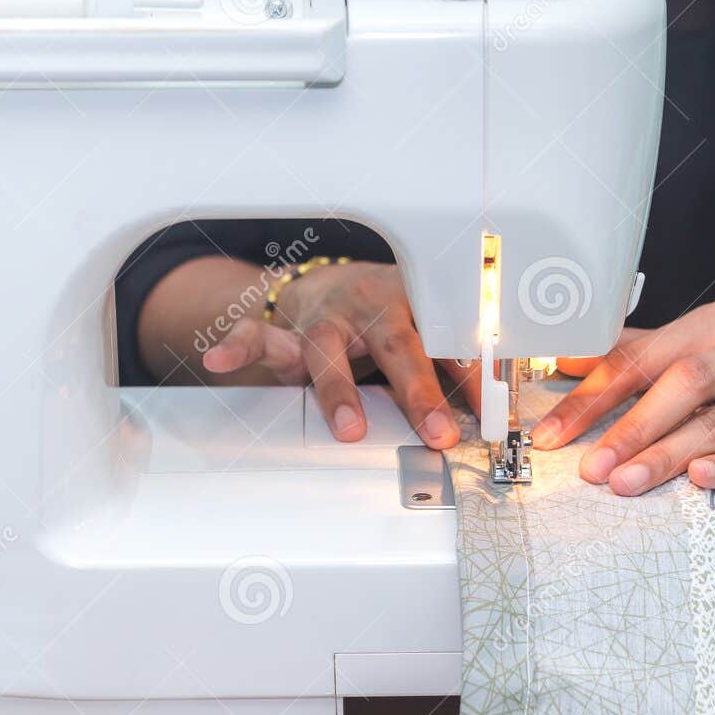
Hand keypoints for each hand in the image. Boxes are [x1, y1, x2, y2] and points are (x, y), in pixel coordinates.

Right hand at [200, 260, 469, 448]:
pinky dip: (237, 346)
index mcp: (415, 307)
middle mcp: (370, 308)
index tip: (489, 417)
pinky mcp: (282, 332)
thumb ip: (456, 367)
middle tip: (437, 431)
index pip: (448, 345)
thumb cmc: (387, 314)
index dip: (470, 380)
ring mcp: (323, 320)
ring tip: (349, 427)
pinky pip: (256, 335)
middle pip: (397, 346)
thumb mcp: (427, 331)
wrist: (330, 283)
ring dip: (339, 390)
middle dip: (418, 391)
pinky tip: (219, 358)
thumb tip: (495, 413)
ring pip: (328, 349)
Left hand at [529, 301, 714, 494]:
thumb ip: (640, 353)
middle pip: (684, 383)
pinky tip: (698, 480)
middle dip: (632, 427)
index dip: (593, 395)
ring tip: (625, 482)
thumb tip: (567, 360)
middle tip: (592, 465)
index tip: (554, 431)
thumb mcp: (709, 344)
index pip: (642, 356)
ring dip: (668, 454)